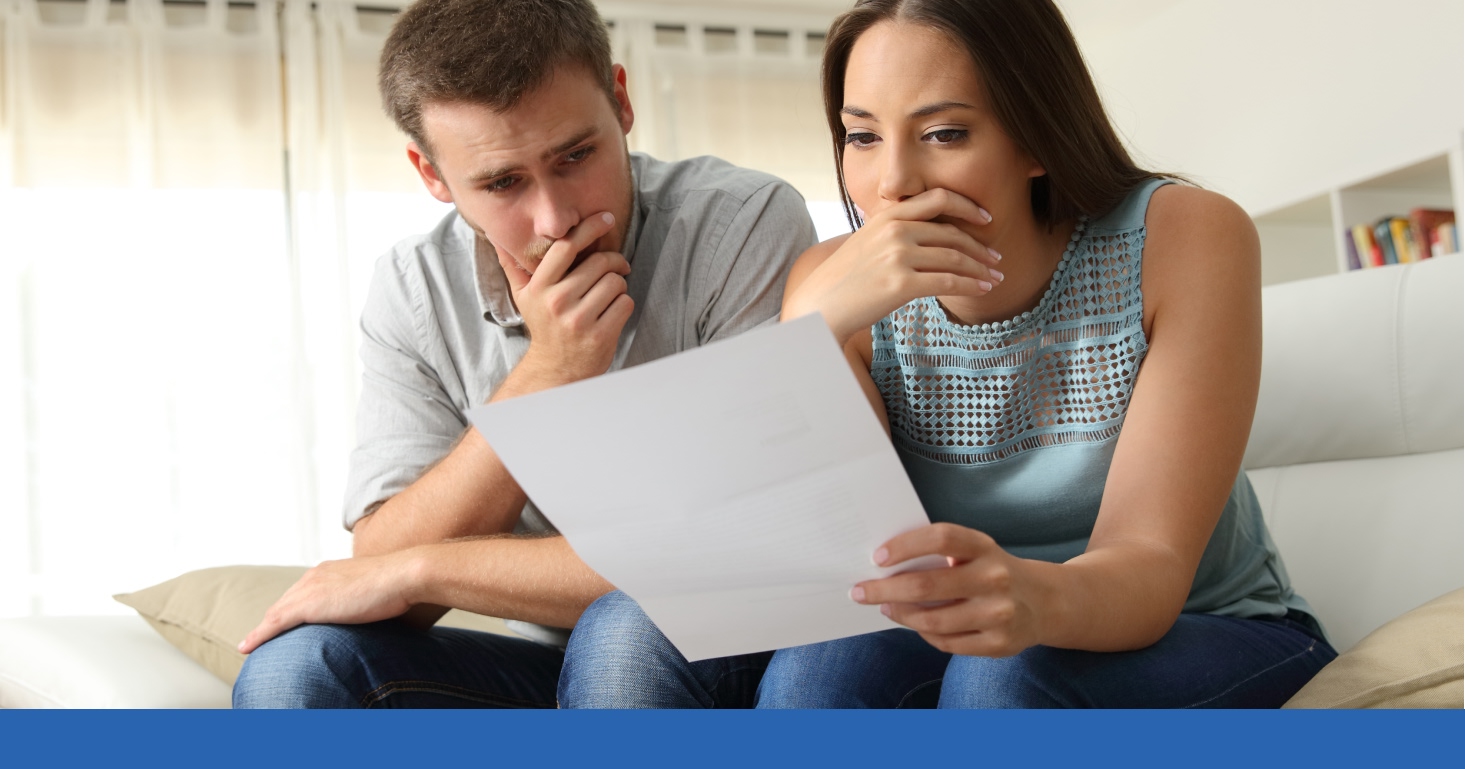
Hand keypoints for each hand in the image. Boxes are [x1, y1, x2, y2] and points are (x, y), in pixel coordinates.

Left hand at [238, 551, 421, 653]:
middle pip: (284, 602)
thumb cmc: (400, 584)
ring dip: (261, 630)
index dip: (288, 609)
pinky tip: (247, 647)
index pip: (301, 592)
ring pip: (275, 613)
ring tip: (250, 646)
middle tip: (259, 638)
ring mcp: (310, 589)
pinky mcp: (309, 605)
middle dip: (271, 620)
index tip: (282, 623)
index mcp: (329, 571)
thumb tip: (372, 613)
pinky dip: (259, 635)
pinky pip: (275, 623)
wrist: (404, 575)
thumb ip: (365, 599)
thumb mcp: (377, 590)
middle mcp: (315, 576)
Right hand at [499, 212, 634, 386]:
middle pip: (600, 262)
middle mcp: (558, 302)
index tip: (606, 219)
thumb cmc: (544, 326)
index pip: (566, 246)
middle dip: (613, 261)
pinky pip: (625, 303)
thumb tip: (496, 237)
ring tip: (608, 295)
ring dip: (619, 285)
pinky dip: (624, 304)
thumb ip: (513, 266)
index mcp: (540, 287)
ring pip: (616, 282)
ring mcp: (579, 320)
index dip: (589, 227)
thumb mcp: (523, 297)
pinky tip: (612, 311)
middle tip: (616, 267)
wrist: (556, 370)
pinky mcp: (600, 335)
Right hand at [784, 188, 1001, 344]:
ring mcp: (898, 256)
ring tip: (995, 278)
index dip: (967, 206)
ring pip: (955, 258)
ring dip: (981, 269)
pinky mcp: (901, 284)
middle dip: (980, 247)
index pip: (938, 199)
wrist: (820, 306)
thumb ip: (894, 232)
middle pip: (952, 233)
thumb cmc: (844, 280)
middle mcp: (895, 230)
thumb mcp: (866, 242)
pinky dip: (971, 285)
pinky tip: (983, 290)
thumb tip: (926, 236)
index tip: (985, 218)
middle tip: (996, 258)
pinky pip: (948, 282)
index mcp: (888, 215)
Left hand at [852, 523, 1038, 656]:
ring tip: (886, 607)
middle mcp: (994, 578)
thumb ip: (940, 554)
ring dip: (901, 614)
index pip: (941, 538)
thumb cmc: (992, 570)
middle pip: (927, 585)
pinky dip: (925, 634)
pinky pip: (947, 643)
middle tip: (860, 591)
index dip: (906, 545)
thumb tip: (884, 564)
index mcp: (985, 547)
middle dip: (885, 589)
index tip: (877, 557)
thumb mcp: (976, 551)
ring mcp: (998, 614)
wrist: (1044, 601)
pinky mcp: (998, 644)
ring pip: (933, 620)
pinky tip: (915, 623)